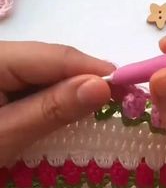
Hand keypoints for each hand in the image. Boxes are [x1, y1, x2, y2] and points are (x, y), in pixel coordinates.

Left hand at [0, 42, 113, 164]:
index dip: (95, 70)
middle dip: (86, 81)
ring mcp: (1, 69)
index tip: (130, 88)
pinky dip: (54, 98)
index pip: (56, 56)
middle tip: (123, 102)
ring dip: (72, 91)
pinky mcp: (2, 84)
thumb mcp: (8, 133)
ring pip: (45, 73)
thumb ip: (52, 108)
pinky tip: (68, 110)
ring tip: (101, 108)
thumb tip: (102, 87)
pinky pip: (34, 84)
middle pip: (52, 61)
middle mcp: (2, 54)